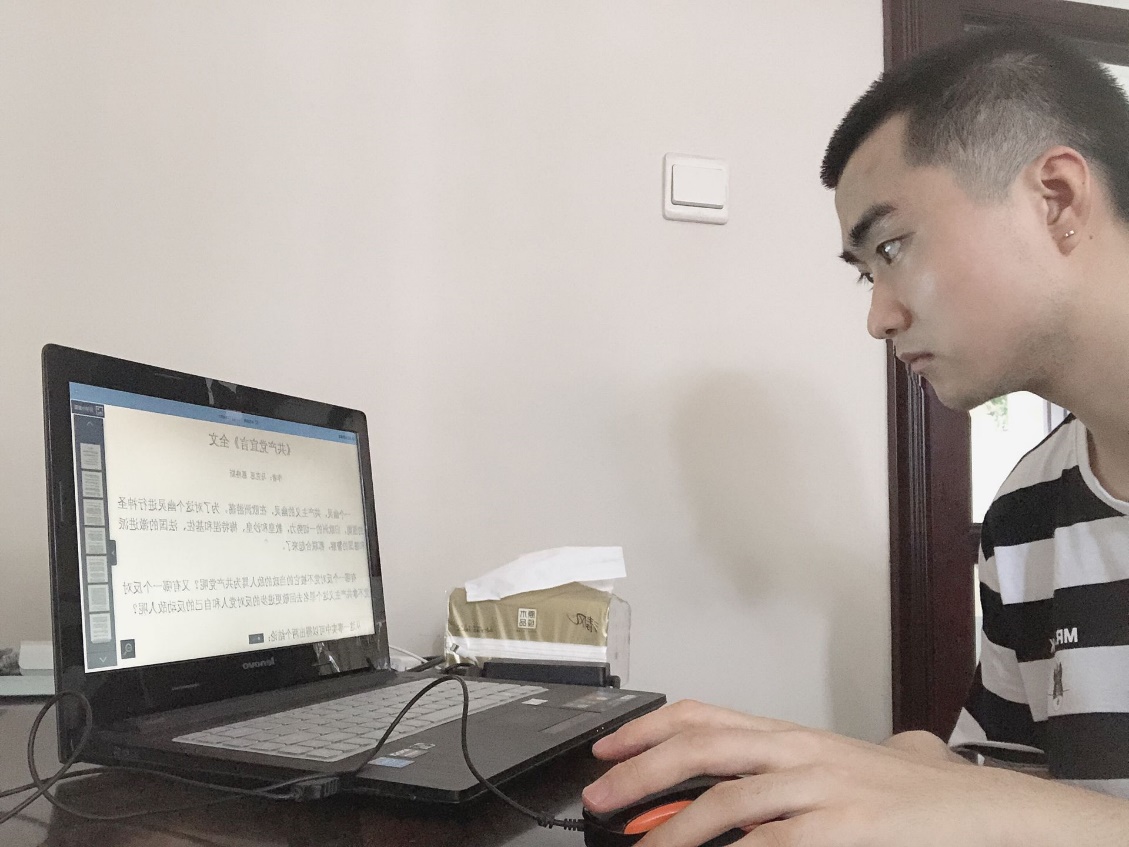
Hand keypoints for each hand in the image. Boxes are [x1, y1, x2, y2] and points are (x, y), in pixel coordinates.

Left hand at [582, 700, 1128, 846]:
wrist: (984, 811)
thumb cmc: (920, 791)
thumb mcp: (860, 761)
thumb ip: (825, 759)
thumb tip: (812, 753)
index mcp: (792, 735)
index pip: (704, 715)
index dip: (647, 729)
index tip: (606, 750)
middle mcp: (797, 751)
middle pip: (701, 746)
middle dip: (640, 773)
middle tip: (599, 799)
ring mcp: (820, 788)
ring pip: (726, 799)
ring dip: (673, 830)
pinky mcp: (844, 827)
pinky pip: (772, 844)